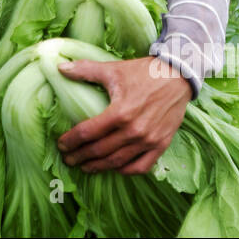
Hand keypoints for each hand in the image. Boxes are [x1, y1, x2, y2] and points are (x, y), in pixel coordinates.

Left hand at [55, 57, 192, 176]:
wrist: (178, 76)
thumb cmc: (143, 72)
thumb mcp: (113, 69)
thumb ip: (85, 70)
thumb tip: (60, 68)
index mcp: (120, 112)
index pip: (87, 133)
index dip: (71, 141)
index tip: (61, 145)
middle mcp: (134, 130)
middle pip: (100, 150)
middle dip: (80, 156)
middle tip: (68, 159)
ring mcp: (149, 140)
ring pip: (118, 161)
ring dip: (99, 166)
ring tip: (85, 167)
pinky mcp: (161, 144)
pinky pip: (141, 166)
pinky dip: (126, 170)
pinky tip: (114, 168)